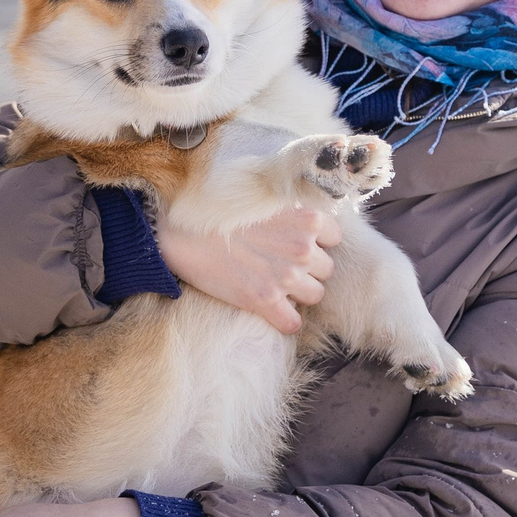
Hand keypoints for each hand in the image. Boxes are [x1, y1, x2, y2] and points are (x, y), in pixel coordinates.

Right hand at [159, 207, 342, 333]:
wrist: (182, 230)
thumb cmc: (219, 208)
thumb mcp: (264, 193)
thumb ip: (292, 202)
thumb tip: (307, 210)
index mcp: (308, 218)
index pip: (334, 238)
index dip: (315, 242)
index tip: (294, 242)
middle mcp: (303, 247)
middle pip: (326, 269)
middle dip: (307, 269)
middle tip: (280, 264)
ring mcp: (286, 276)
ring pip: (315, 295)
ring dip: (297, 294)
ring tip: (274, 285)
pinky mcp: (265, 301)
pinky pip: (292, 323)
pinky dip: (284, 321)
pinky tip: (270, 311)